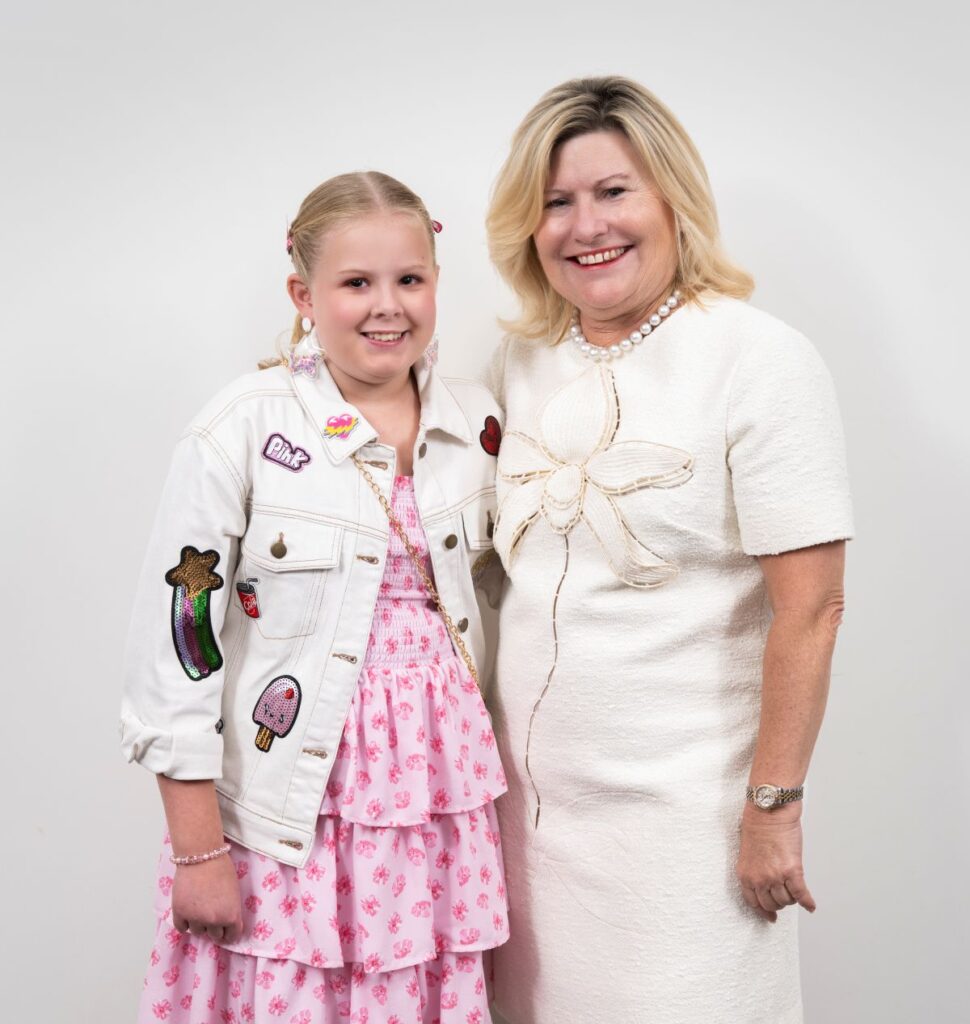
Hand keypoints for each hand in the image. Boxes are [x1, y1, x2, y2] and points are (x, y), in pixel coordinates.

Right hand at [171, 853, 242, 943]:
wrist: (202, 856)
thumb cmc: (221, 868)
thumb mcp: (234, 891)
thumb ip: (230, 909)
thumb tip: (225, 921)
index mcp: (231, 915)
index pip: (232, 936)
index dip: (230, 933)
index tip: (227, 932)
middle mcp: (214, 921)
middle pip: (215, 935)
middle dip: (215, 927)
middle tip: (213, 916)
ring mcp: (195, 918)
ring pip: (198, 932)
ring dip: (200, 924)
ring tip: (200, 909)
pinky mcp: (179, 913)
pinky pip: (182, 928)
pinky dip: (185, 923)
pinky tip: (188, 913)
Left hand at [736, 802, 815, 922]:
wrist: (769, 811)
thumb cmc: (758, 825)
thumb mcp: (748, 853)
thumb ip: (755, 870)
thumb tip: (765, 884)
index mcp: (745, 874)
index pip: (753, 902)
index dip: (763, 911)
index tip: (769, 917)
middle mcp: (759, 879)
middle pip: (771, 904)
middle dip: (779, 902)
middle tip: (784, 896)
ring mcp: (775, 876)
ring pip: (787, 901)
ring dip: (792, 898)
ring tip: (795, 889)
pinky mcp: (792, 871)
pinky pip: (801, 894)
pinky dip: (807, 902)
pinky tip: (811, 906)